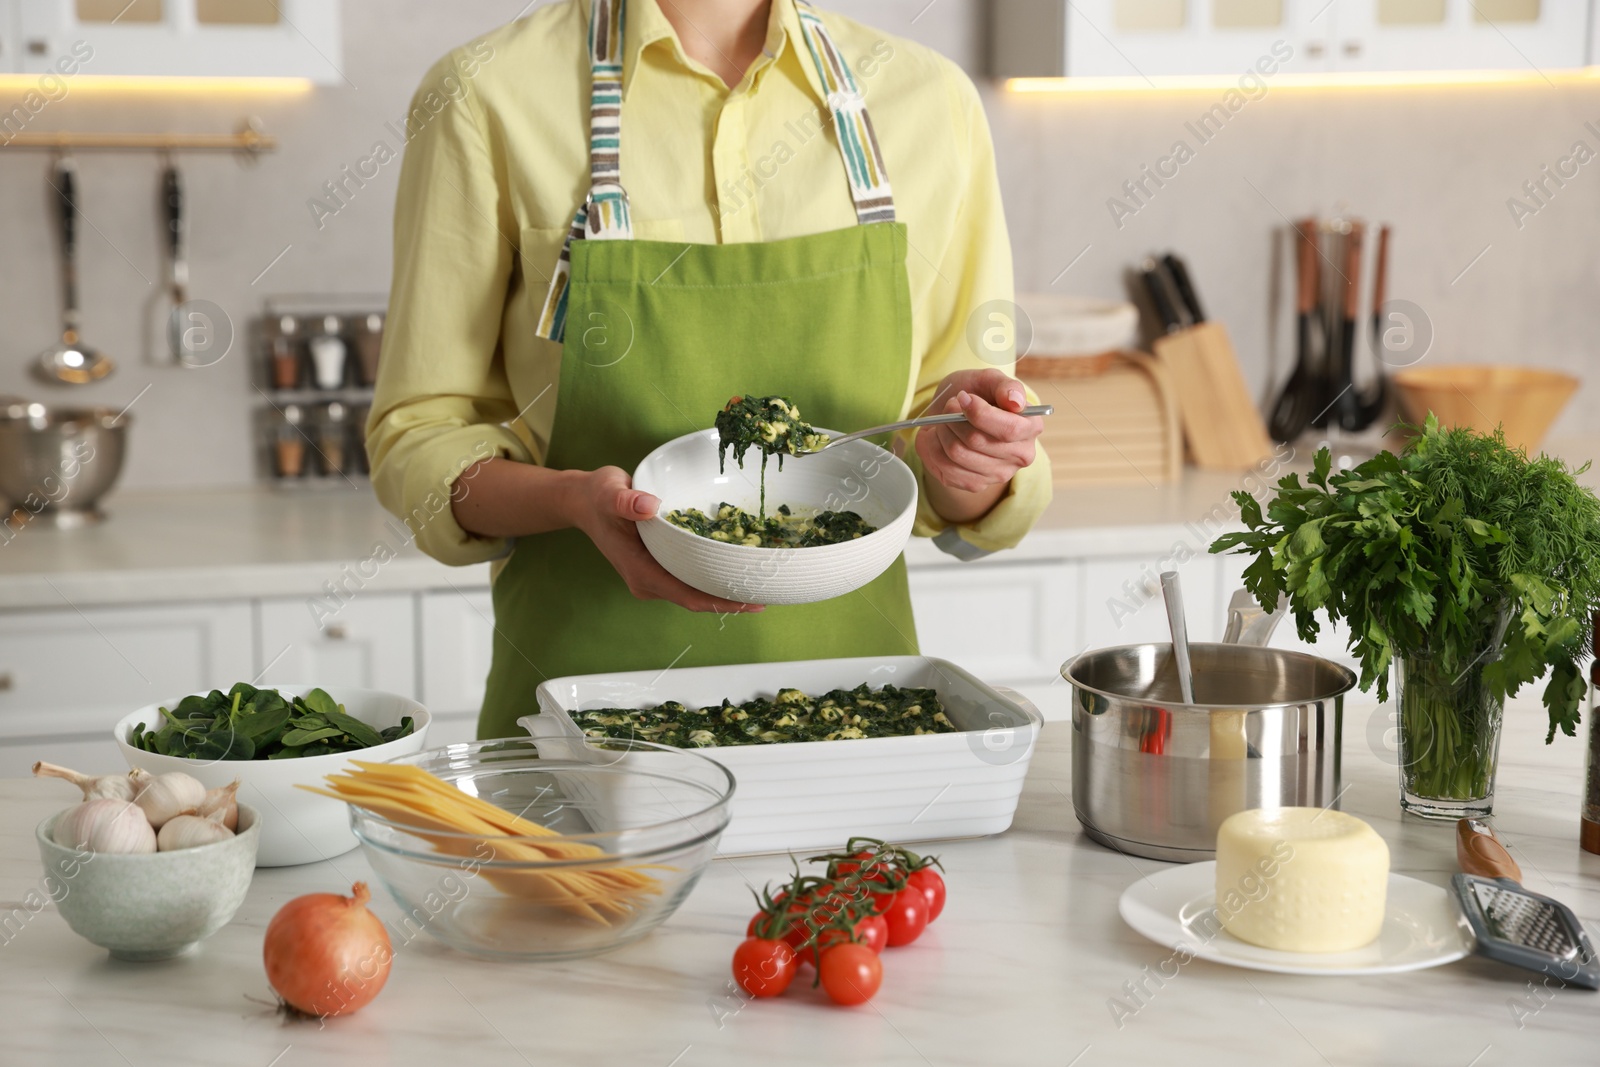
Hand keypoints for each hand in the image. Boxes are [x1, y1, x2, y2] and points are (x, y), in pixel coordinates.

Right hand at [571, 467, 763, 614]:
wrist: (584, 501)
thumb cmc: (598, 497)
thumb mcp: (609, 492)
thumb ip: (626, 500)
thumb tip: (649, 506)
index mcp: (640, 571)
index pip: (687, 595)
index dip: (719, 601)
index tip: (750, 601)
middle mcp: (648, 581)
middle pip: (696, 600)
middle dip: (730, 600)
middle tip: (768, 593)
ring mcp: (653, 577)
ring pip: (695, 592)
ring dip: (724, 590)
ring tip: (760, 584)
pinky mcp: (659, 568)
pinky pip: (690, 578)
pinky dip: (713, 577)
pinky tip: (736, 568)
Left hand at [914, 368, 1042, 501]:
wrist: (958, 414)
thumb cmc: (978, 395)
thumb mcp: (990, 380)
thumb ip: (1006, 386)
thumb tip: (1015, 401)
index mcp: (1030, 428)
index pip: (1009, 429)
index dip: (980, 413)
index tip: (963, 397)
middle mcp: (1020, 456)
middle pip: (977, 441)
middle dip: (954, 418)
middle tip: (949, 405)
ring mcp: (997, 474)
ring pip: (957, 454)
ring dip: (942, 431)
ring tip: (944, 420)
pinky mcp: (975, 484)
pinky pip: (944, 467)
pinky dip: (933, 447)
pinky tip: (940, 437)